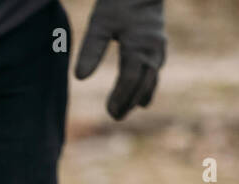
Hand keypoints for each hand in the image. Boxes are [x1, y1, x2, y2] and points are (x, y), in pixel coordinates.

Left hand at [74, 0, 165, 120]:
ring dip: (140, 96)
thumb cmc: (118, 3)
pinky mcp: (158, 45)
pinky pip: (155, 71)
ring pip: (152, 79)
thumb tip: (80, 78)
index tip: (109, 112)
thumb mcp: (99, 24)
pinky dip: (148, 86)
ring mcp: (158, 48)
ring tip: (128, 110)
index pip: (129, 79)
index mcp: (139, 46)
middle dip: (130, 102)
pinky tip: (143, 97)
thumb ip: (91, 50)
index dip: (120, 97)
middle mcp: (153, 50)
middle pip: (143, 84)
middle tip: (115, 117)